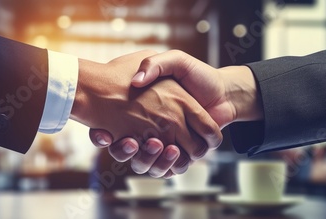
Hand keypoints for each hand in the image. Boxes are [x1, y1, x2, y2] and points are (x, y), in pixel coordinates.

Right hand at [89, 50, 262, 175]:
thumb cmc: (197, 75)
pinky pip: (167, 169)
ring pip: (145, 163)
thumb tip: (136, 81)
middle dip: (123, 152)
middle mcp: (150, 130)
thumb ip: (155, 64)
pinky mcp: (180, 155)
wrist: (225, 92)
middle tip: (130, 142)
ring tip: (157, 143)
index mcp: (142, 111)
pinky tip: (172, 150)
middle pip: (125, 152)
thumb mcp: (175, 61)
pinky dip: (166, 165)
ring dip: (147, 159)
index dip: (101, 136)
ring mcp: (165, 145)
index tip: (102, 133)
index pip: (108, 129)